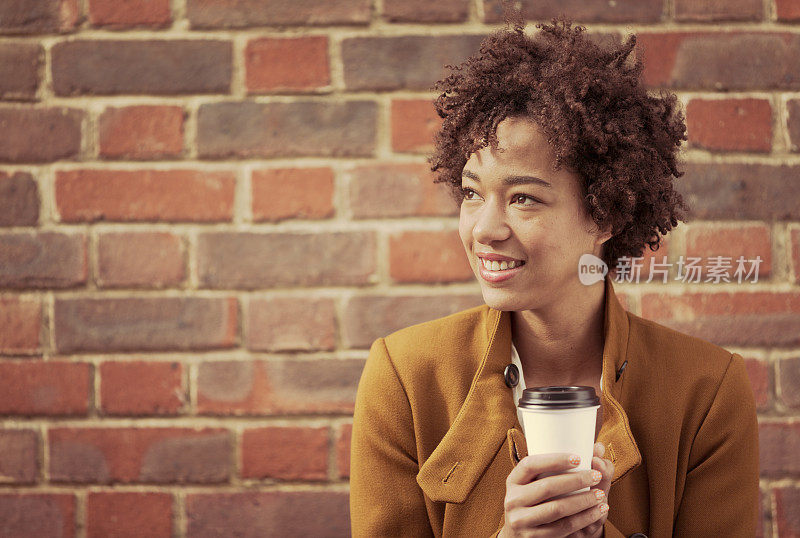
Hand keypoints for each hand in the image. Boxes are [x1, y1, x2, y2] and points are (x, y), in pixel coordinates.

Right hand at [498, 443, 613, 537]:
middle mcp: (513, 500)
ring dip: (583, 501)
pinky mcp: (534, 537)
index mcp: (514, 480)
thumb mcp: (537, 482)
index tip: (578, 457)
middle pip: (547, 487)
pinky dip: (584, 519)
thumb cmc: (535, 500)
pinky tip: (597, 511)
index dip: (554, 460)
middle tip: (596, 475)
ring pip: (557, 509)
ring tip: (600, 494)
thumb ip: (563, 466)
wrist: (519, 533)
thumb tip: (598, 448)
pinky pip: (563, 527)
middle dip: (576, 480)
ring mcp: (522, 521)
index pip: (530, 464)